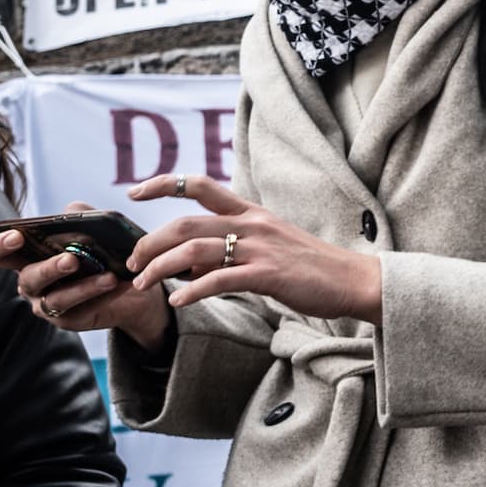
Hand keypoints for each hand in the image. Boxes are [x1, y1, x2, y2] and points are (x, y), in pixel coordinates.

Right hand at [0, 202, 172, 351]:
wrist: (130, 284)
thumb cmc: (101, 253)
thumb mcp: (91, 231)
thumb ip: (77, 217)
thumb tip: (72, 209)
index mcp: (26, 257)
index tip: (15, 236)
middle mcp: (31, 283)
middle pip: (29, 278)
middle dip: (49, 268)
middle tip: (71, 259)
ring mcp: (47, 304)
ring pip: (58, 298)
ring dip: (83, 287)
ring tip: (108, 276)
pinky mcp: (70, 320)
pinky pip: (83, 310)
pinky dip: (103, 297)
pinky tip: (119, 285)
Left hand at [125, 174, 382, 325]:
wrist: (353, 279)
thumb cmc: (312, 266)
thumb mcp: (271, 246)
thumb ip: (232, 249)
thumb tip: (191, 268)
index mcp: (252, 213)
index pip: (200, 186)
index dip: (163, 184)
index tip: (134, 192)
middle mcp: (252, 224)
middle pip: (185, 224)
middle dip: (150, 243)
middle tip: (132, 263)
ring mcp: (260, 248)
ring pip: (193, 252)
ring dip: (159, 269)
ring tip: (143, 285)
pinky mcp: (268, 274)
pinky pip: (218, 280)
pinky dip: (191, 292)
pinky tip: (178, 302)